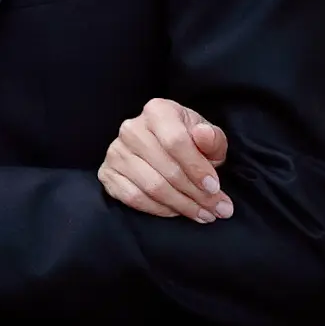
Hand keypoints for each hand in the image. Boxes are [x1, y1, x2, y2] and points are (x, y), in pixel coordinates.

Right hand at [99, 99, 232, 222]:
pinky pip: (133, 198)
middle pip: (166, 169)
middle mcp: (132, 128)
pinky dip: (158, 210)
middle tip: (217, 209)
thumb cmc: (190, 142)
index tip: (214, 187)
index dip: (197, 168)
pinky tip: (176, 212)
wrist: (164, 149)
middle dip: (195, 194)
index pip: (176, 141)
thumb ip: (212, 139)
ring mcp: (116, 152)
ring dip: (181, 205)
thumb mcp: (209, 138)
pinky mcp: (107, 173)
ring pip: (151, 187)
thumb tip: (204, 135)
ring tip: (203, 214)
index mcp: (158, 111)